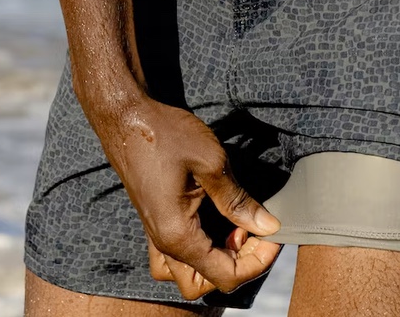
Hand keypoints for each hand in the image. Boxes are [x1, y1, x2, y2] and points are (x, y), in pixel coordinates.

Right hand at [95, 99, 281, 299]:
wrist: (126, 118)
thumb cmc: (164, 135)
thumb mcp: (211, 163)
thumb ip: (239, 200)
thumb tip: (268, 227)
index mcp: (178, 235)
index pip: (226, 275)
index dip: (258, 260)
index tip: (273, 234)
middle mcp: (164, 243)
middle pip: (208, 282)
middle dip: (240, 263)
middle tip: (256, 230)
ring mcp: (157, 235)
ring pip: (191, 274)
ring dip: (219, 260)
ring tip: (236, 227)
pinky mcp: (157, 223)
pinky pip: (179, 255)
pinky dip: (203, 249)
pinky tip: (218, 220)